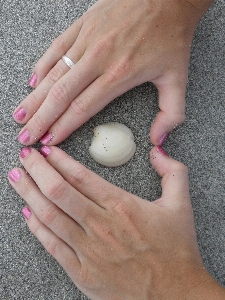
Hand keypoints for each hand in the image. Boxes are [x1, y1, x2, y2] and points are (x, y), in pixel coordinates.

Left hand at [8, 146, 223, 298]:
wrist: (175, 294)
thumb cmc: (176, 250)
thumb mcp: (181, 204)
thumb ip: (172, 172)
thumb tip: (157, 150)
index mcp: (121, 206)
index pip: (80, 176)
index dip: (59, 160)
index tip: (47, 150)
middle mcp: (100, 225)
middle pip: (58, 191)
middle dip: (37, 169)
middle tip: (25, 156)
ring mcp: (88, 250)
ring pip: (49, 215)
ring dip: (29, 193)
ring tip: (17, 177)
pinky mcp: (81, 272)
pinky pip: (52, 245)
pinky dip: (36, 227)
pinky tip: (28, 213)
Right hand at [13, 0, 210, 145]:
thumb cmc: (171, 35)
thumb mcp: (178, 79)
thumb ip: (171, 114)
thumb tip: (158, 140)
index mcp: (118, 75)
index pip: (82, 108)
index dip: (63, 127)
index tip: (50, 140)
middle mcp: (97, 59)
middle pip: (61, 95)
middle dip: (41, 119)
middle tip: (26, 136)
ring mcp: (87, 40)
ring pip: (53, 74)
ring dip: (35, 97)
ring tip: (21, 115)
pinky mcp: (83, 25)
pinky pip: (56, 48)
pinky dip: (42, 66)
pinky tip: (32, 81)